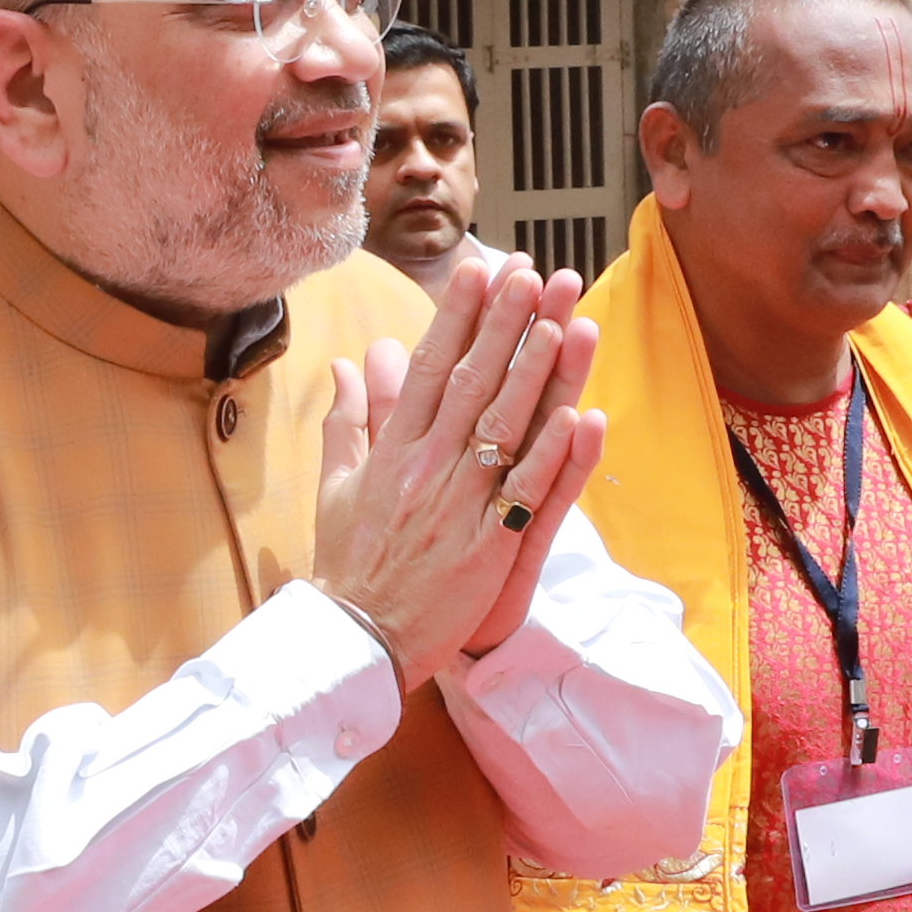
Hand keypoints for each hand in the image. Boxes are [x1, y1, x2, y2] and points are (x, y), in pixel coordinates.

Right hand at [305, 249, 593, 677]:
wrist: (356, 641)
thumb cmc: (349, 566)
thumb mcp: (335, 487)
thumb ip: (349, 420)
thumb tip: (351, 362)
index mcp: (391, 452)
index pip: (428, 369)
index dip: (455, 317)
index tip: (476, 270)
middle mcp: (426, 470)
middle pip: (472, 384)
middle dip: (502, 324)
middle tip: (529, 273)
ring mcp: (459, 507)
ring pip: (503, 427)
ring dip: (534, 371)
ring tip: (559, 319)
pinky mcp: (488, 547)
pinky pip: (526, 493)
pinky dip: (551, 453)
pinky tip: (576, 413)